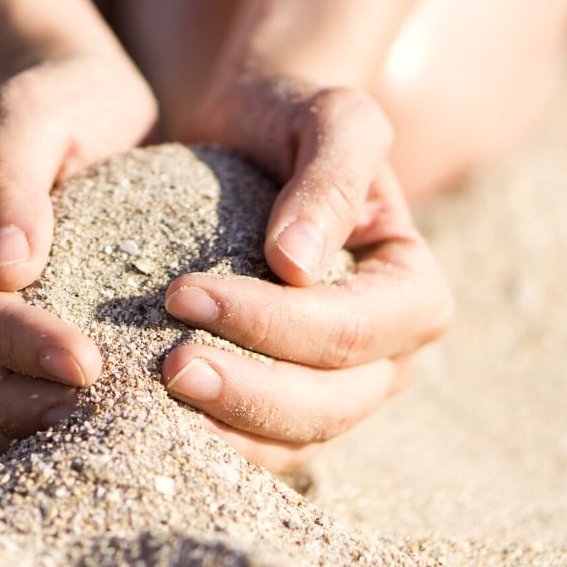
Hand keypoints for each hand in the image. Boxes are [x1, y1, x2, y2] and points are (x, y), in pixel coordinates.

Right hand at [0, 54, 155, 452]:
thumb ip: (10, 181)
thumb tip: (3, 269)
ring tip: (104, 432)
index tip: (88, 364)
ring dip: (30, 419)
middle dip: (25, 396)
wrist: (74, 113)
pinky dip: (34, 414)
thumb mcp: (34, 114)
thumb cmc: (59, 102)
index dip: (15, 341)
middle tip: (105, 416)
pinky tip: (92, 428)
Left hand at [161, 76, 453, 471]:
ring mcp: (344, 390)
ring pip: (297, 439)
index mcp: (413, 292)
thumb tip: (297, 264)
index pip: (349, 328)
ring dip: (227, 429)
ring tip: (154, 401)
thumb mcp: (326, 119)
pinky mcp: (293, 408)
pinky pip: (262, 447)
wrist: (248, 139)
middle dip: (247, 391)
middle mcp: (389, 354)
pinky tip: (153, 422)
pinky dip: (214, 443)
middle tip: (167, 367)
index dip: (271, 323)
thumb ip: (330, 175)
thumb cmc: (290, 120)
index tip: (182, 292)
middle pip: (330, 401)